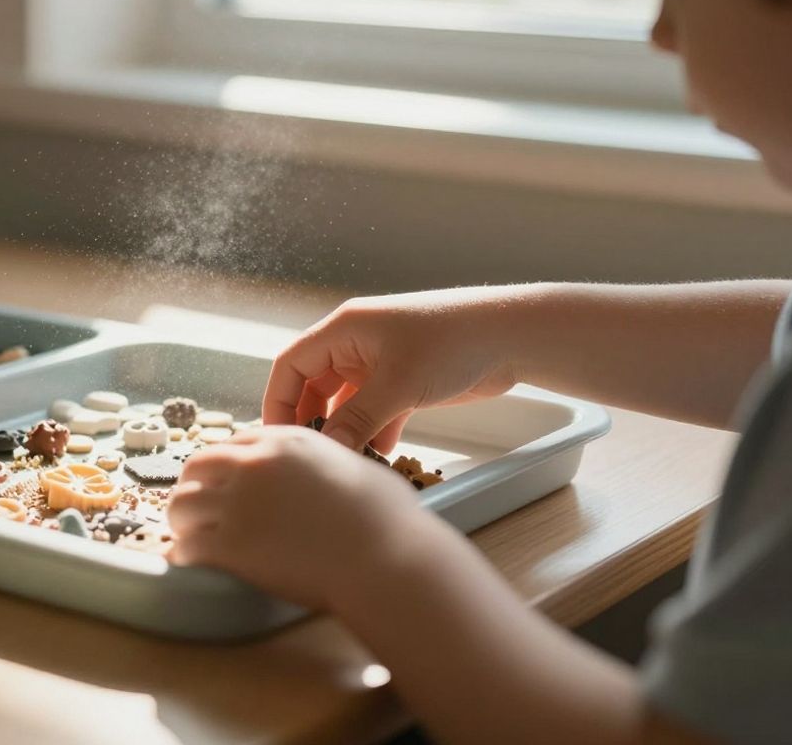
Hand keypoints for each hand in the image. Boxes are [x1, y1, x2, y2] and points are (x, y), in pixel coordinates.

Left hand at [166, 426, 435, 609]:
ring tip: (186, 536)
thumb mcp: (357, 467)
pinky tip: (187, 561)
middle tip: (196, 508)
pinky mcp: (232, 544)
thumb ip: (326, 462)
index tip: (223, 483)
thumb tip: (326, 473)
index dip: (225, 465)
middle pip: (198, 466)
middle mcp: (255, 464)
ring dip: (182, 520)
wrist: (386, 560)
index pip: (234, 444)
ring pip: (183, 503)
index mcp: (285, 440)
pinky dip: (183, 553)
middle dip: (193, 486)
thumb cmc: (387, 519)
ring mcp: (239, 503)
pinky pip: (189, 545)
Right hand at [262, 286, 527, 450]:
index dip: (279, 401)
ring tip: (346, 462)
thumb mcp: (398, 384)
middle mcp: (356, 343)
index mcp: (344, 329)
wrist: (512, 336)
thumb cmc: (454, 343)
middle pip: (313, 385)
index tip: (279, 440)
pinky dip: (373, 432)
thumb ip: (358, 419)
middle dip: (311, 421)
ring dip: (345, 431)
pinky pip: (374, 410)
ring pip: (344, 402)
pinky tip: (381, 455)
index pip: (291, 364)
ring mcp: (380, 362)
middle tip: (313, 458)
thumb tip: (326, 451)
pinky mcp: (403, 380)